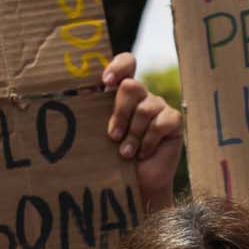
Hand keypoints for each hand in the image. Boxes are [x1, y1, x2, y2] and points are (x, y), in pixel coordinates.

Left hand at [103, 52, 182, 211]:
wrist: (137, 184)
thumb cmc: (113, 159)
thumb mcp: (99, 135)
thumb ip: (92, 113)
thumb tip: (75, 95)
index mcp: (123, 94)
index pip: (127, 64)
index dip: (118, 67)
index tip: (105, 81)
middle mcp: (143, 96)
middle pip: (132, 86)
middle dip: (120, 113)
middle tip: (113, 136)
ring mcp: (159, 107)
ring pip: (145, 108)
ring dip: (133, 135)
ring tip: (126, 154)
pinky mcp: (173, 121)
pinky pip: (161, 123)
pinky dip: (149, 141)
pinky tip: (143, 153)